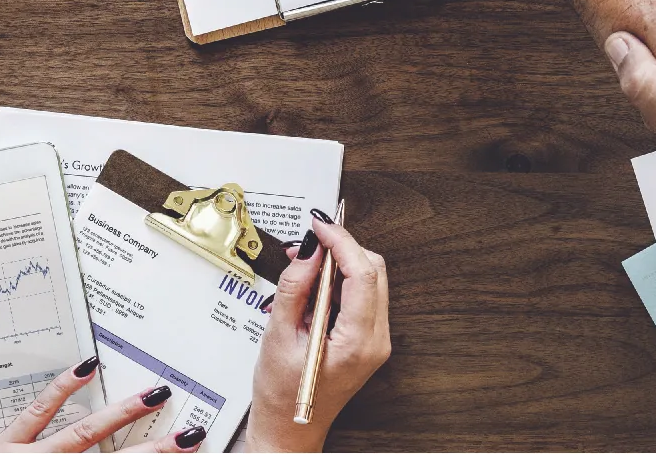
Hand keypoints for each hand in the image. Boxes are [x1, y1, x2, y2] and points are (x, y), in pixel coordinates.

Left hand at [0, 358, 204, 451]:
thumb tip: (99, 452)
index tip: (185, 453)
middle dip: (152, 452)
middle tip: (187, 437)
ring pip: (81, 436)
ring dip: (120, 416)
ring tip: (152, 396)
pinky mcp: (1, 446)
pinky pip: (35, 414)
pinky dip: (62, 389)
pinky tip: (85, 368)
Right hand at [248, 216, 391, 451]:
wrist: (290, 429)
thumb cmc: (281, 395)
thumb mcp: (278, 337)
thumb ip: (294, 289)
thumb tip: (308, 251)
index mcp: (357, 342)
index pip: (363, 274)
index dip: (342, 242)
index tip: (320, 226)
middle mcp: (376, 341)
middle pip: (374, 272)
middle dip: (342, 250)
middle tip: (307, 244)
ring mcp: (376, 341)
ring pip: (370, 281)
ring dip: (340, 266)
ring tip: (303, 268)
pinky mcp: (369, 340)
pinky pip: (362, 298)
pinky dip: (340, 284)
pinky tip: (313, 288)